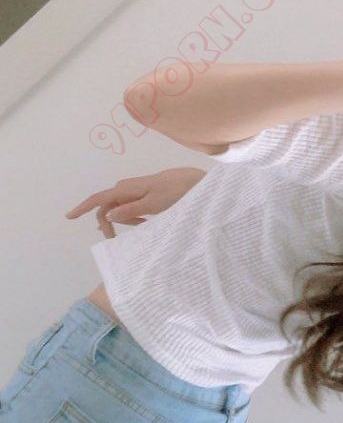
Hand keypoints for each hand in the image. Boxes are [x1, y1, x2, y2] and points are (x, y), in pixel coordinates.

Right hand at [64, 167, 205, 238]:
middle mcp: (126, 188)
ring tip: (144, 225)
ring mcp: (134, 191)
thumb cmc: (175, 192)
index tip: (69, 216)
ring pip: (119, 209)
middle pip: (106, 207)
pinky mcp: (142, 194)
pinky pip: (129, 208)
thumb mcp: (154, 204)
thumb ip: (131, 210)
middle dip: (109, 223)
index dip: (83, 207)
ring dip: (125, 221)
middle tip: (115, 240)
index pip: (99, 198)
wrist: (194, 181)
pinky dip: (132, 217)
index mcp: (126, 189)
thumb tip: (108, 215)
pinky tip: (142, 223)